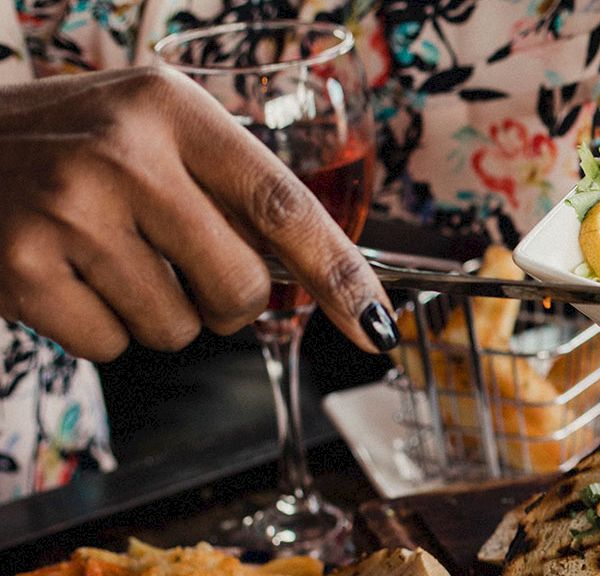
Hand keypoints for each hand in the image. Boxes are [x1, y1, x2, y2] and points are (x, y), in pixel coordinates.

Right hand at [0, 67, 395, 360]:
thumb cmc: (68, 144)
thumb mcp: (151, 126)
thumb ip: (230, 183)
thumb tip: (321, 277)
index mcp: (173, 109)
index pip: (284, 206)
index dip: (341, 275)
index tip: (378, 324)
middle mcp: (124, 153)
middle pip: (239, 286)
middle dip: (228, 304)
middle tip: (184, 270)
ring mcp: (68, 211)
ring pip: (176, 327)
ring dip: (156, 314)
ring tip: (107, 259)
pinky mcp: (21, 268)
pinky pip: (110, 345)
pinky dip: (98, 328)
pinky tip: (64, 276)